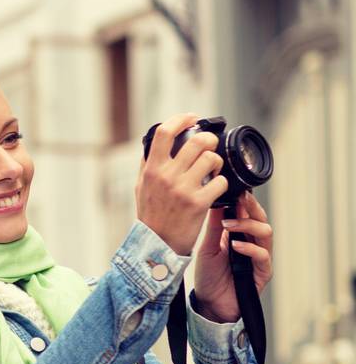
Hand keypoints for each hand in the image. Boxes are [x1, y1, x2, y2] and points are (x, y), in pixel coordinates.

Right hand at [136, 114, 228, 254]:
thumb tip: (153, 144)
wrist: (156, 245)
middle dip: (209, 139)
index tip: (191, 118)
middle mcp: (167, 176)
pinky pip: (220, 183)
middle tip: (210, 145)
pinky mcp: (199, 203)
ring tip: (213, 170)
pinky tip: (215, 188)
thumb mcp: (141, 187)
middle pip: (197, 142)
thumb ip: (148, 165)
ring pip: (211, 159)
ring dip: (216, 162)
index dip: (181, 120)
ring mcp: (183, 189)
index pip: (165, 133)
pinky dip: (221, 184)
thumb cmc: (150, 216)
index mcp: (152, 169)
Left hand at [191, 191, 272, 321]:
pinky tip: (235, 246)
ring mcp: (259, 258)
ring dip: (248, 226)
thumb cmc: (209, 276)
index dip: (244, 201)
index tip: (235, 190)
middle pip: (261, 219)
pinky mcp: (262, 273)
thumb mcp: (207, 247)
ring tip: (228, 225)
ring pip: (266, 234)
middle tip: (239, 199)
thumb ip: (213, 227)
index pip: (248, 213)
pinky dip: (250, 249)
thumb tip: (216, 202)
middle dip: (251, 208)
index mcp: (239, 235)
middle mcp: (252, 244)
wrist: (209, 304)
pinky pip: (263, 256)